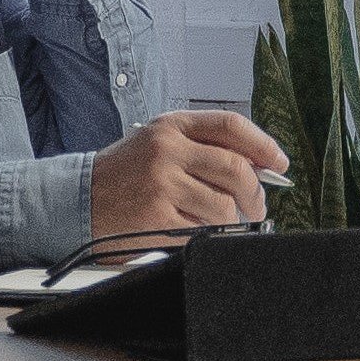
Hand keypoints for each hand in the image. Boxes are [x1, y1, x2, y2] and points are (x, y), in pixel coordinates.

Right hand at [90, 110, 287, 236]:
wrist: (80, 198)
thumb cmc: (125, 173)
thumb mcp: (160, 143)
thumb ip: (203, 147)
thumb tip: (258, 165)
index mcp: (172, 125)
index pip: (231, 126)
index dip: (263, 145)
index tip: (279, 163)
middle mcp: (167, 149)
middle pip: (236, 168)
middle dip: (255, 193)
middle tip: (257, 205)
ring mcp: (161, 183)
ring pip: (224, 206)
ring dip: (231, 220)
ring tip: (220, 221)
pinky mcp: (156, 217)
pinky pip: (202, 231)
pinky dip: (207, 235)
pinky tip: (196, 230)